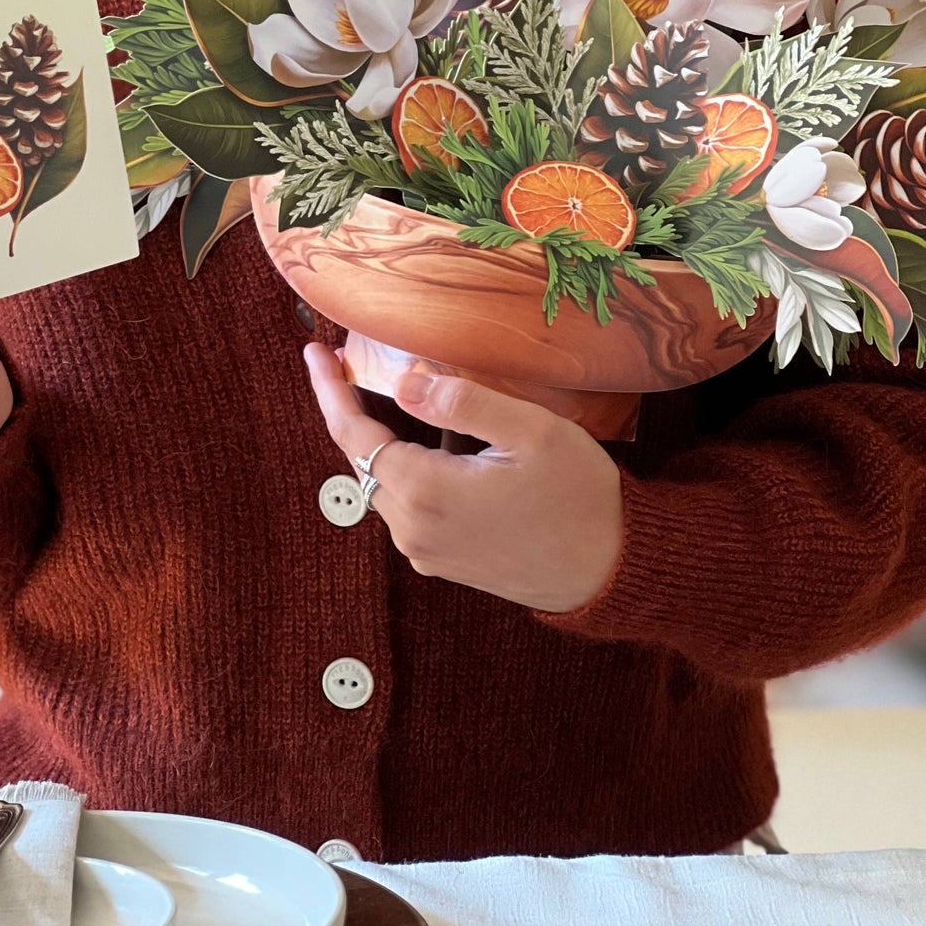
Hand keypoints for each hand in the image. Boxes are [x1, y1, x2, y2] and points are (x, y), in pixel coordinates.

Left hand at [304, 343, 623, 613]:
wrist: (610, 571)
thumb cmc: (580, 496)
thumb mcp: (531, 431)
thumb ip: (464, 401)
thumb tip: (406, 381)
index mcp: (426, 491)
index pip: (354, 435)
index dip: (330, 392)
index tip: (315, 354)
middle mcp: (414, 528)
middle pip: (362, 460)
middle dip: (351, 411)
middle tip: (343, 364)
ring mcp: (427, 550)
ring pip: (384, 483)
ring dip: (382, 441)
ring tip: (393, 398)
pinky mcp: (443, 561)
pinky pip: (407, 506)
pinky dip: (406, 469)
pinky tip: (435, 446)